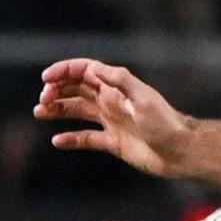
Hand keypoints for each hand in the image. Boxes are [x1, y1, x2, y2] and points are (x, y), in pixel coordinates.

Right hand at [36, 59, 196, 179]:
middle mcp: (111, 101)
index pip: (85, 71)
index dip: (64, 71)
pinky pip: (86, 138)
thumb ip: (120, 81)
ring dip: (58, 110)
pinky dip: (71, 139)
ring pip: (77, 111)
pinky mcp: (113, 142)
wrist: (181, 151)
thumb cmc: (166, 123)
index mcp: (117, 88)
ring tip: (39, 112)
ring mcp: (111, 121)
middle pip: (77, 89)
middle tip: (43, 101)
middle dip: (57, 90)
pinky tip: (57, 141)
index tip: (46, 80)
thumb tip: (95, 68)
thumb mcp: (143, 98)